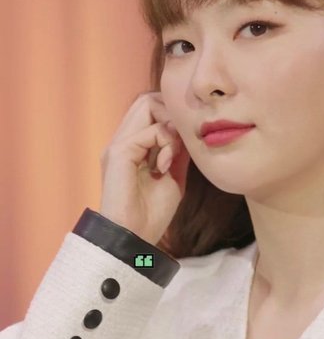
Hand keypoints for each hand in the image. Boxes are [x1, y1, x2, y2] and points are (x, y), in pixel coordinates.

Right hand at [99, 92, 189, 244]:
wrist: (135, 238)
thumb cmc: (153, 212)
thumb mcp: (174, 175)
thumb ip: (178, 151)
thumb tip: (190, 132)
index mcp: (133, 145)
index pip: (151, 107)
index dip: (172, 114)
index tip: (184, 141)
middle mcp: (123, 140)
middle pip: (148, 99)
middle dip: (171, 113)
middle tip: (179, 140)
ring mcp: (118, 144)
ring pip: (147, 105)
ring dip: (169, 125)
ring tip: (172, 153)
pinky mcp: (118, 152)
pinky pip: (150, 131)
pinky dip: (166, 143)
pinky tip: (165, 165)